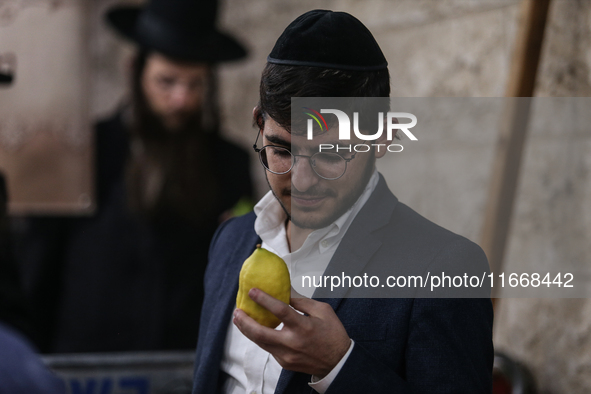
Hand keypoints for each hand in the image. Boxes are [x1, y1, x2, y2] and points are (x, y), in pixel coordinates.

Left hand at [233, 288, 350, 377]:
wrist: (338, 363)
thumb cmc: (333, 334)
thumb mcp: (323, 311)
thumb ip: (302, 302)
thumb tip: (285, 294)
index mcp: (303, 327)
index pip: (279, 311)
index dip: (264, 300)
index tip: (252, 291)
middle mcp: (292, 343)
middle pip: (260, 333)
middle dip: (245, 321)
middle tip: (237, 311)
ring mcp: (286, 355)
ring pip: (260, 342)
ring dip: (247, 330)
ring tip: (239, 318)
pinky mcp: (284, 363)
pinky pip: (268, 348)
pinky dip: (260, 337)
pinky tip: (255, 329)